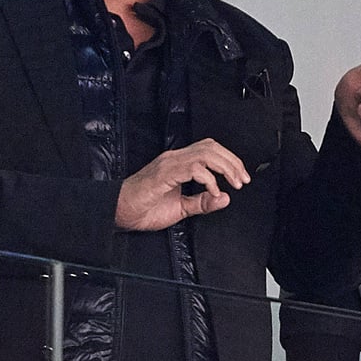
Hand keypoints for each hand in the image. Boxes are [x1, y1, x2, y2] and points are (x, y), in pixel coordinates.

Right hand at [115, 138, 249, 230]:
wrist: (118, 212)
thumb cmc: (143, 208)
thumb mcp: (181, 208)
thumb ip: (202, 203)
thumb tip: (225, 198)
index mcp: (179, 163)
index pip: (211, 150)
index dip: (230, 160)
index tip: (241, 177)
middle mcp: (175, 158)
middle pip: (212, 148)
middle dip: (233, 162)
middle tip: (242, 180)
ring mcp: (169, 164)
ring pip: (206, 153)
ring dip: (225, 167)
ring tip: (233, 183)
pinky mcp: (163, 173)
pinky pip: (192, 168)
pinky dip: (208, 179)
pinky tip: (213, 190)